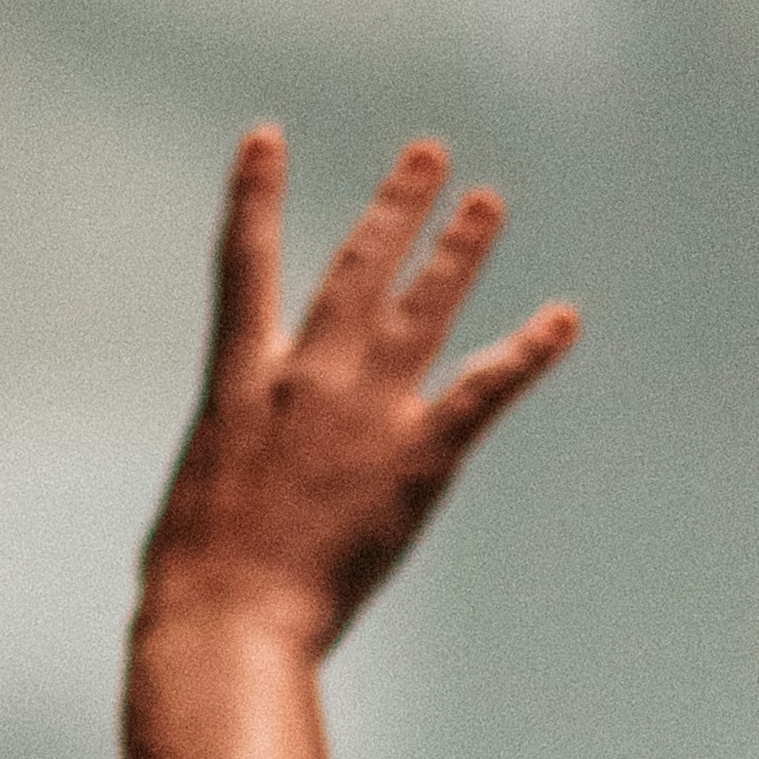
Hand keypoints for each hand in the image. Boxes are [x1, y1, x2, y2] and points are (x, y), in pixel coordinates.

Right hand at [141, 133, 572, 658]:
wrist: (229, 620)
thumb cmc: (195, 580)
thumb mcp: (203, 491)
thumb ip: (237, 455)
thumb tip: (249, 471)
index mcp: (238, 383)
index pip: (243, 265)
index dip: (254, 195)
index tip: (266, 137)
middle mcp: (307, 377)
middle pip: (359, 268)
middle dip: (396, 206)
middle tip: (429, 154)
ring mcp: (365, 412)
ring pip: (424, 307)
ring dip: (460, 249)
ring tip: (487, 201)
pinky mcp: (417, 458)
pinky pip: (485, 390)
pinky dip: (528, 352)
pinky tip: (563, 321)